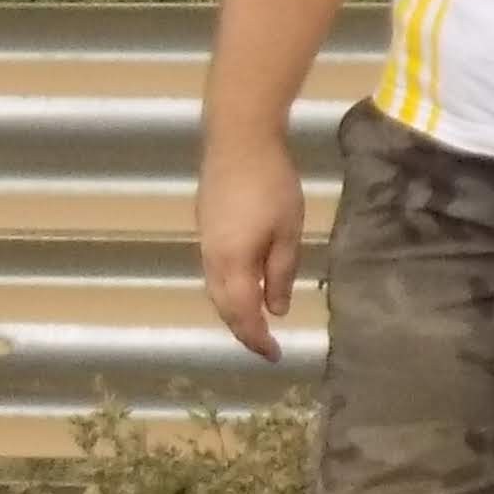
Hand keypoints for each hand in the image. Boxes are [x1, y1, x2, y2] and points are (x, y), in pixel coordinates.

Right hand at [198, 130, 308, 360]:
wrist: (238, 139)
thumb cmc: (272, 184)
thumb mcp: (288, 232)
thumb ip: (281, 273)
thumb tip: (275, 309)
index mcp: (233, 264)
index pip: (242, 315)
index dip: (257, 339)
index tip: (274, 355)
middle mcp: (211, 258)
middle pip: (222, 306)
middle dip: (242, 329)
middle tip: (264, 343)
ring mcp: (204, 241)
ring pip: (214, 289)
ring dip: (233, 309)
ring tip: (255, 318)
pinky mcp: (205, 225)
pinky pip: (213, 270)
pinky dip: (227, 288)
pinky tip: (244, 283)